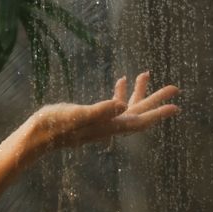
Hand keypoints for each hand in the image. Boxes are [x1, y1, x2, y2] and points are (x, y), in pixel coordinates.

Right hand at [31, 72, 179, 152]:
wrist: (35, 138)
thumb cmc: (54, 126)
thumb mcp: (77, 115)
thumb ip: (100, 111)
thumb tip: (122, 106)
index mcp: (109, 126)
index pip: (140, 121)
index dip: (159, 113)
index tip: (176, 106)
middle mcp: (109, 126)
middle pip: (140, 113)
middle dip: (156, 100)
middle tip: (175, 88)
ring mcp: (101, 122)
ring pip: (127, 107)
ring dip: (139, 92)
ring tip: (146, 74)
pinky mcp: (92, 118)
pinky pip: (112, 105)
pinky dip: (119, 93)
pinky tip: (121, 81)